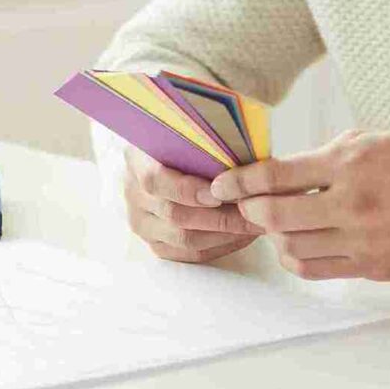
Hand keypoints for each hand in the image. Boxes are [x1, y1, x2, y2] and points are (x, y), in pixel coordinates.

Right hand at [118, 142, 259, 264]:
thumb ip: (202, 144)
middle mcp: (134, 196)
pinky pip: (190, 254)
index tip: (221, 192)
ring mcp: (142, 224)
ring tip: (255, 224)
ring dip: (225, 234)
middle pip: (176, 215)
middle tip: (255, 211)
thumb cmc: (184, 145)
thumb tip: (238, 156)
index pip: (155, 181)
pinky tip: (242, 236)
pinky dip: (220, 247)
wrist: (162, 162)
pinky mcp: (157, 245)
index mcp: (137, 162)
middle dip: (221, 216)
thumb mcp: (185, 133)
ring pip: (185, 240)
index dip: (188, 190)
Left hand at [209, 130, 389, 281]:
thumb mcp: (364, 142)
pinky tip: (296, 245)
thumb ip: (318, 159)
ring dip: (273, 238)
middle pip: (276, 217)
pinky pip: (315, 269)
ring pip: (292, 248)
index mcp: (348, 165)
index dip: (239, 182)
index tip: (220, 186)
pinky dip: (295, 258)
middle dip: (251, 212)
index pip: (275, 176)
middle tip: (245, 207)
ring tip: (275, 226)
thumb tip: (272, 178)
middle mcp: (352, 205)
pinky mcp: (370, 266)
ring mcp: (361, 240)